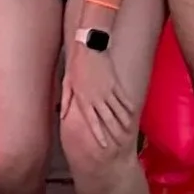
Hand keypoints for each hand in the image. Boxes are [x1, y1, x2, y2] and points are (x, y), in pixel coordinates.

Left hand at [62, 36, 134, 155]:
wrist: (89, 47)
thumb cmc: (76, 65)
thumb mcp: (67, 83)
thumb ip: (65, 101)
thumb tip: (62, 116)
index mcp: (84, 99)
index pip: (93, 122)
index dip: (99, 135)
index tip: (104, 146)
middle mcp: (97, 98)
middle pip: (109, 120)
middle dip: (115, 134)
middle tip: (120, 145)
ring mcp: (108, 91)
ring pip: (119, 111)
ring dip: (124, 123)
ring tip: (128, 133)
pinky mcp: (116, 83)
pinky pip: (123, 98)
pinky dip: (128, 107)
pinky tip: (132, 114)